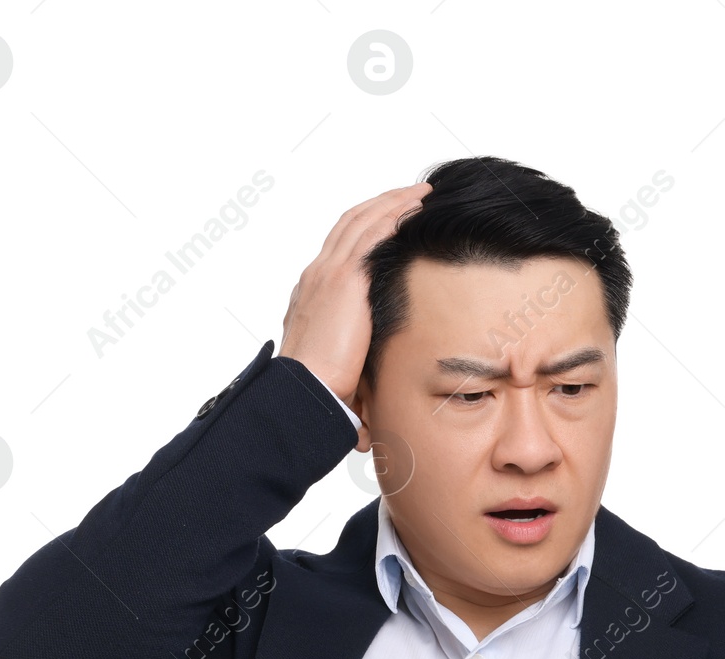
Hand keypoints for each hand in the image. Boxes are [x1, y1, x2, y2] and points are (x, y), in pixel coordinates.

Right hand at [277, 181, 432, 411]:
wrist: (304, 390)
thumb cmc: (317, 389)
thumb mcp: (334, 367)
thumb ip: (350, 363)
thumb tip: (367, 398)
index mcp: (312, 293)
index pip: (339, 248)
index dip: (364, 228)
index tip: (386, 220)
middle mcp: (317, 275)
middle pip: (351, 224)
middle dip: (381, 204)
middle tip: (409, 194)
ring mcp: (329, 273)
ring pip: (363, 221)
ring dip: (393, 202)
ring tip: (421, 193)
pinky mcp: (345, 279)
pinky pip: (373, 234)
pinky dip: (394, 215)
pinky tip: (415, 208)